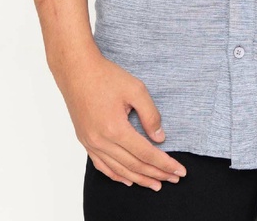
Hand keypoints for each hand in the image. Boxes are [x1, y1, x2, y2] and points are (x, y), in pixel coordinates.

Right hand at [53, 50, 187, 189]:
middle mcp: (101, 141)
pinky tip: (128, 179)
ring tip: (155, 184)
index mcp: (115, 128)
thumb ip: (150, 114)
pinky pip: (102, 166)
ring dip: (139, 179)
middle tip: (173, 179)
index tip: (179, 171)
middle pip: (134, 165)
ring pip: (119, 170)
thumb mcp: (136, 89)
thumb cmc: (106, 76)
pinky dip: (117, 175)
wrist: (77, 71)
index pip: (145, 154)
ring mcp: (91, 143)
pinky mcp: (85, 141)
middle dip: (156, 174)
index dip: (164, 164)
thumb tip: (159, 138)